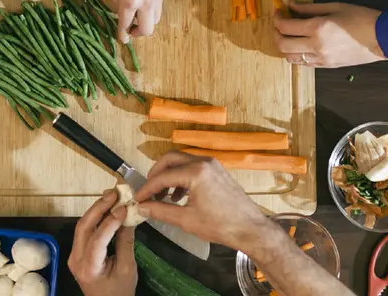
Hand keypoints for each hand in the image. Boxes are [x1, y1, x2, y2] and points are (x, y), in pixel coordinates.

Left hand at [68, 189, 136, 295]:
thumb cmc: (120, 292)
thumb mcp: (127, 269)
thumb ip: (126, 242)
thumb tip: (128, 216)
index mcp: (88, 268)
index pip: (97, 240)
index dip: (110, 222)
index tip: (124, 208)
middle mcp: (76, 259)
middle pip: (83, 227)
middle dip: (98, 208)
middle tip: (114, 193)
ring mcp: (74, 255)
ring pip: (82, 226)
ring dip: (97, 209)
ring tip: (112, 196)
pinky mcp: (78, 252)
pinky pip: (85, 231)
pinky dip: (96, 218)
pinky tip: (107, 208)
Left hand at [107, 0, 167, 42]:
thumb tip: (120, 8)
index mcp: (129, 2)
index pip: (125, 27)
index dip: (122, 36)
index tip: (122, 38)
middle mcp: (146, 3)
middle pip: (147, 31)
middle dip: (138, 33)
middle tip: (131, 28)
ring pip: (156, 20)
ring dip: (146, 21)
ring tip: (138, 14)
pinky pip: (159, 5)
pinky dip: (152, 8)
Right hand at [135, 151, 268, 249]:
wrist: (250, 228)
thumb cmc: (220, 225)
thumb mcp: (186, 219)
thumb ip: (161, 211)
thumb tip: (142, 208)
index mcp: (195, 172)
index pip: (162, 177)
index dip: (147, 188)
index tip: (137, 198)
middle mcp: (203, 162)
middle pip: (170, 159)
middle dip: (156, 174)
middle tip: (148, 191)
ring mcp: (212, 164)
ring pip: (182, 161)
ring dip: (169, 175)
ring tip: (162, 196)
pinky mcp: (217, 170)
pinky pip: (193, 167)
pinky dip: (182, 177)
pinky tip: (179, 196)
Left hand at [274, 3, 385, 67]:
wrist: (383, 38)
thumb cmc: (361, 18)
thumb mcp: (335, 7)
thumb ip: (309, 8)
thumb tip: (290, 5)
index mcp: (317, 29)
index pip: (286, 27)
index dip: (277, 18)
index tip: (278, 11)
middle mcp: (316, 46)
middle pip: (283, 45)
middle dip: (276, 34)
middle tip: (279, 25)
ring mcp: (321, 59)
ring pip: (290, 58)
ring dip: (285, 47)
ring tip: (289, 36)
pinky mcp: (326, 66)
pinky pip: (304, 64)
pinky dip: (297, 55)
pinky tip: (301, 46)